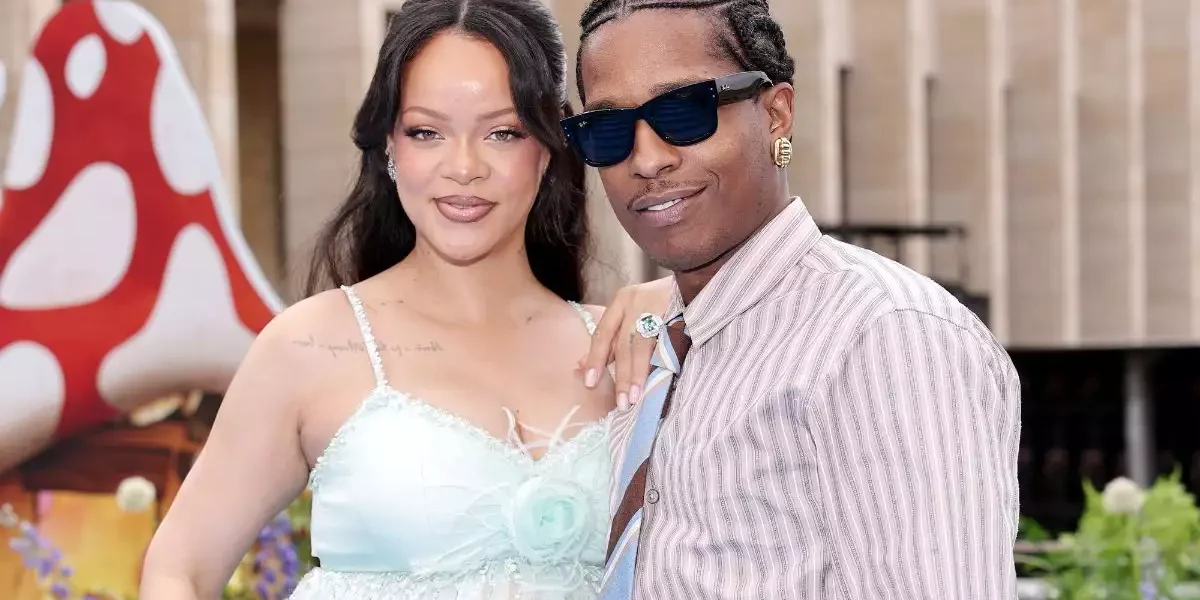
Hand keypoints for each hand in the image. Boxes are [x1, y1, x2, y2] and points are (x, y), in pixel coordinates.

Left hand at [580, 276, 673, 408]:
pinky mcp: (677, 312)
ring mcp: (657, 305)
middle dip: (620, 375)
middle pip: (622, 343)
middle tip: (620, 401)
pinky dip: (658, 363)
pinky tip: (656, 378)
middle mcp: (636, 300)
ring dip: (637, 373)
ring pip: (642, 345)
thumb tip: (581, 366)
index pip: (603, 333)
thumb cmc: (661, 303)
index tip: (590, 382)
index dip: (596, 359)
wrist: (697, 280)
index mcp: (622, 300)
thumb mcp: (632, 316)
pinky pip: (664, 343)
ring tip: (635, 396)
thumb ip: (611, 341)